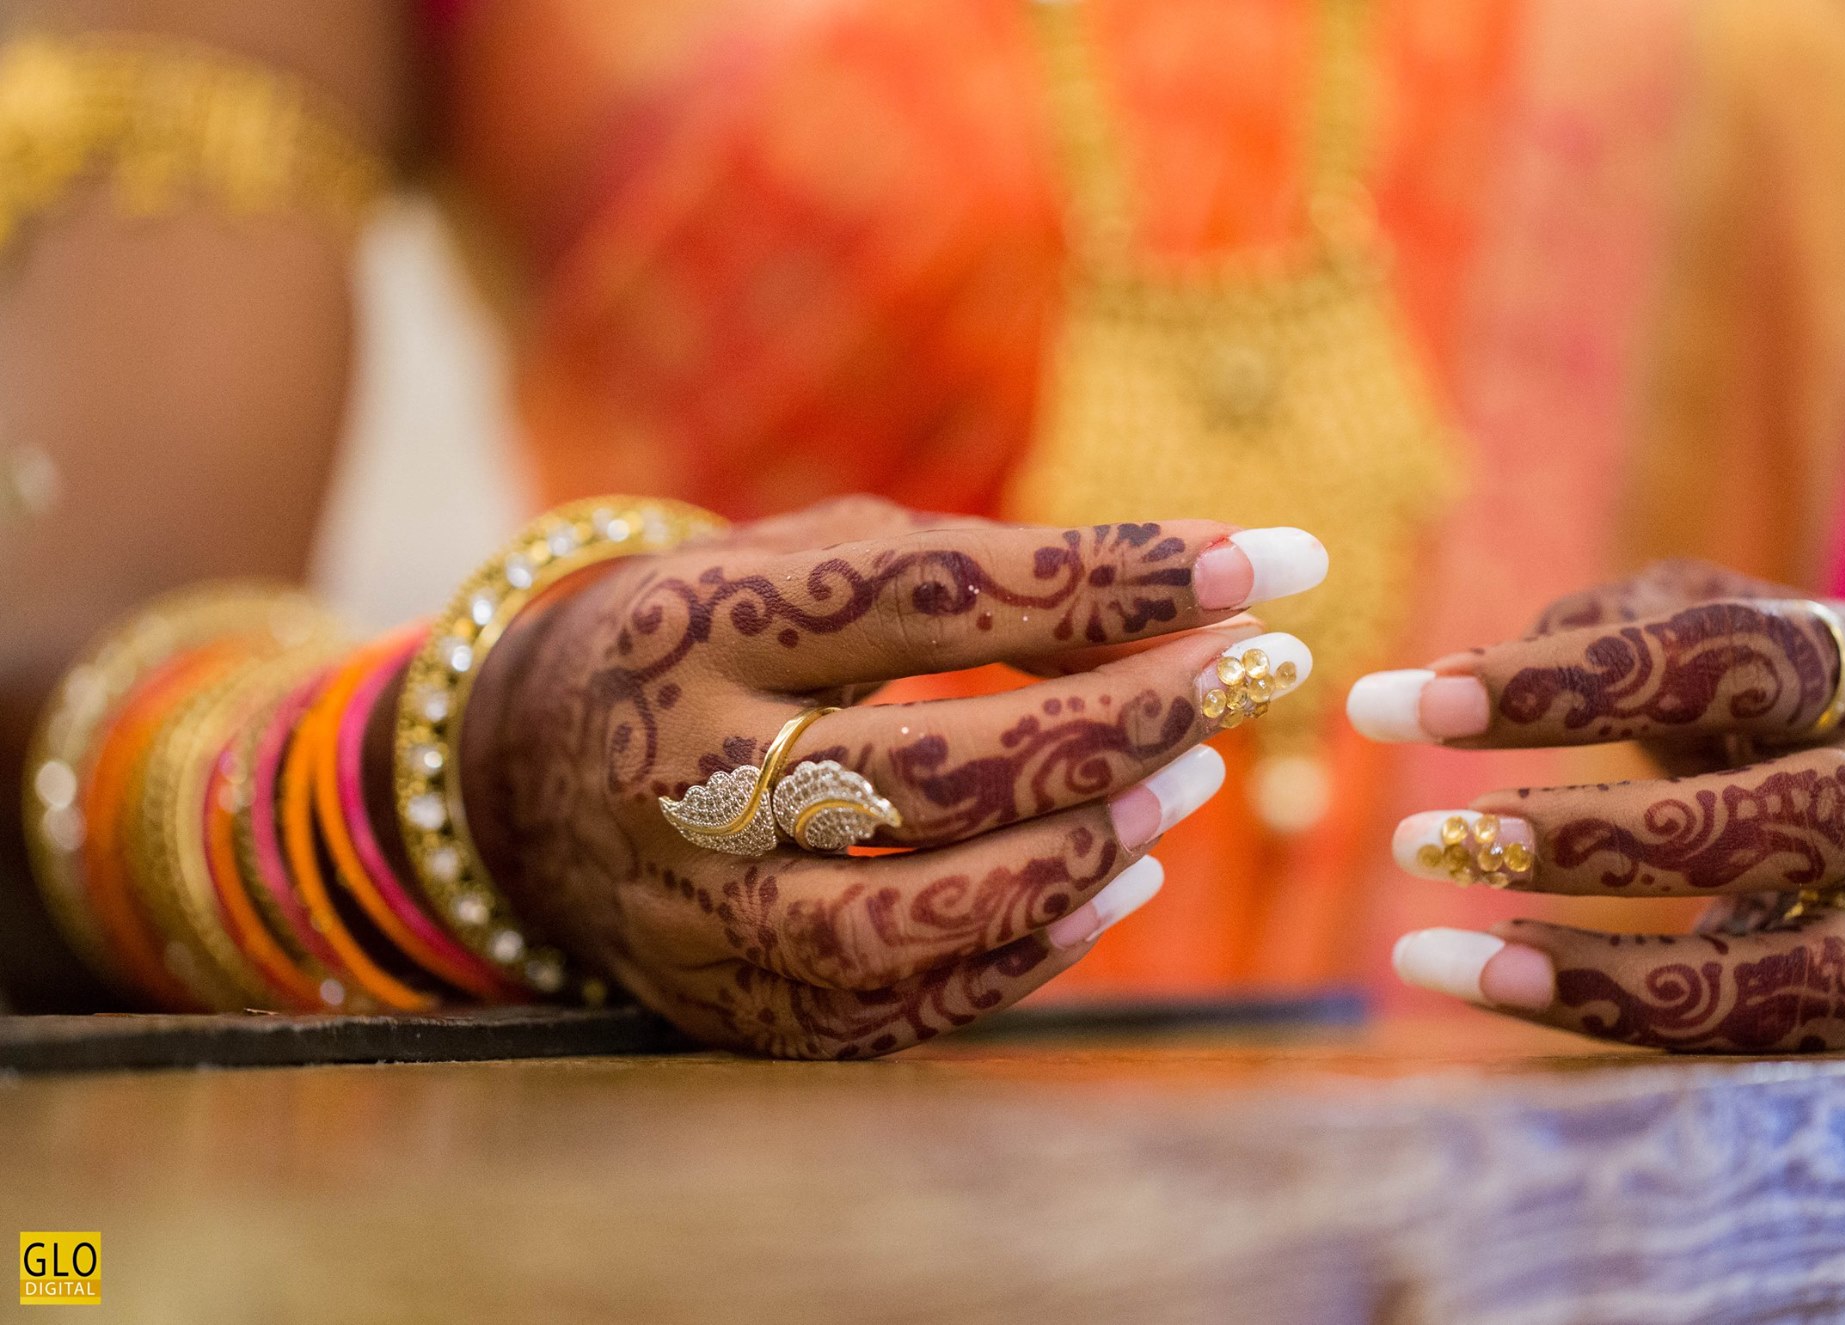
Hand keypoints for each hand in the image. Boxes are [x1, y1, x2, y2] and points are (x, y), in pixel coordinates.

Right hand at [464, 498, 1327, 1057]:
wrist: (527, 785)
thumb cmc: (715, 639)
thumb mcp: (802, 563)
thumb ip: (965, 576)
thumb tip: (1177, 607)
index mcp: (696, 624)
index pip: (938, 596)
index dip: (1120, 579)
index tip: (1274, 563)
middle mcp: (682, 774)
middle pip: (941, 765)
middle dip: (1131, 718)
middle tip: (1254, 674)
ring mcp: (704, 912)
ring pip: (926, 907)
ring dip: (1091, 843)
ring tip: (1192, 784)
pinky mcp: (739, 1009)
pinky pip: (913, 998)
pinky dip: (1040, 941)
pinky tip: (1118, 876)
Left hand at [1348, 560, 1844, 1051]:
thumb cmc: (1749, 692)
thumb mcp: (1695, 625)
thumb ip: (1595, 630)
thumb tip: (1458, 678)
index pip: (1716, 659)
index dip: (1561, 682)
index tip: (1412, 704)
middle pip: (1770, 821)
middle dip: (1586, 837)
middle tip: (1428, 837)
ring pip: (1778, 969)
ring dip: (1595, 969)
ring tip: (1423, 950)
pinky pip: (1740, 1037)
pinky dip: (1606, 1015)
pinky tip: (1485, 980)